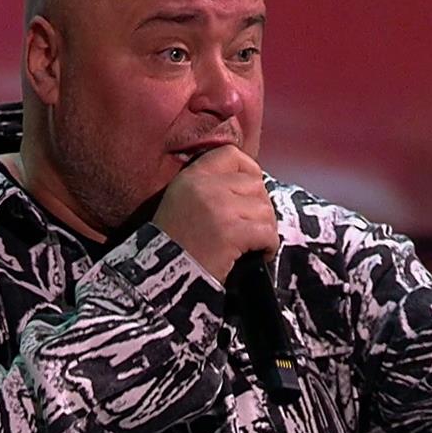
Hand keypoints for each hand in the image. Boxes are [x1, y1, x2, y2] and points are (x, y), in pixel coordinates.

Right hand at [152, 145, 278, 283]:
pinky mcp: (232, 232)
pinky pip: (267, 232)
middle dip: (259, 207)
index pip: (231, 154)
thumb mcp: (181, 202)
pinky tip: (258, 255)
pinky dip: (268, 246)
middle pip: (255, 184)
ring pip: (264, 209)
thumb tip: (252, 185)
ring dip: (264, 229)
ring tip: (254, 244)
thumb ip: (210, 187)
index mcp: (191, 177)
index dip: (248, 170)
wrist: (163, 277)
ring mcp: (220, 208)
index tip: (250, 192)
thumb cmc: (175, 246)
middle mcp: (205, 186)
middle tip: (252, 227)